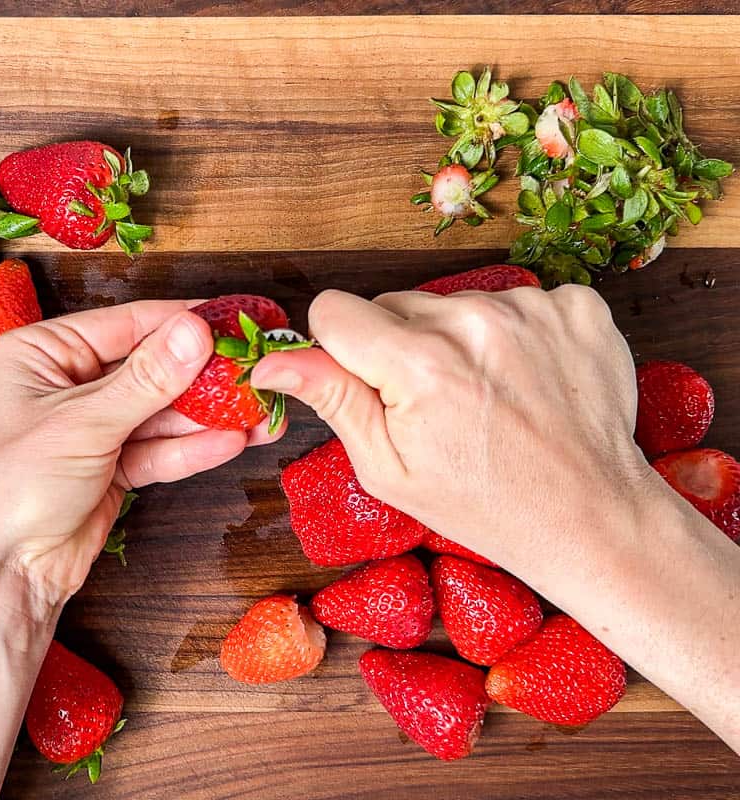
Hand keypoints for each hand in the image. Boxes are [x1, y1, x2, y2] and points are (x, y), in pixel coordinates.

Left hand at [0, 300, 281, 610]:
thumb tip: (196, 330)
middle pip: (146, 369)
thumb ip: (146, 378)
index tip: (235, 321)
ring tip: (261, 411)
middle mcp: (63, 385)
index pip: (124, 325)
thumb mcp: (82, 422)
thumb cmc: (9, 485)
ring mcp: (88, 431)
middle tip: (256, 370)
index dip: (181, 322)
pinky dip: (189, 449)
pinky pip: (155, 451)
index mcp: (40, 353)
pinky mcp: (107, 472)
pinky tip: (231, 442)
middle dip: (201, 375)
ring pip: (157, 413)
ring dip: (205, 416)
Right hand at [250, 285, 654, 564]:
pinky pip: (515, 299)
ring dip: (458, 338)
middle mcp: (474, 322)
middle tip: (434, 403)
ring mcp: (534, 309)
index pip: (336, 310)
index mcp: (419, 363)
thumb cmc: (483, 503)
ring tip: (486, 395)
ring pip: (454, 300)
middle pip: (396, 302)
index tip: (369, 383)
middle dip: (400, 345)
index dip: (341, 349)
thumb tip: (269, 361)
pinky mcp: (578, 307)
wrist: (590, 516)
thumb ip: (331, 398)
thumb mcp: (387, 468)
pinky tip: (525, 380)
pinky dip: (515, 333)